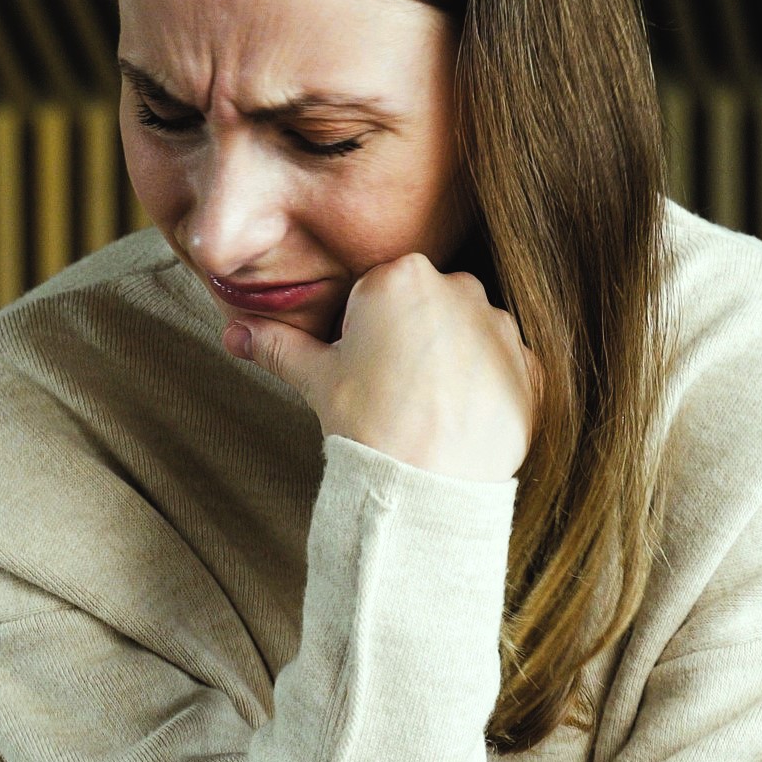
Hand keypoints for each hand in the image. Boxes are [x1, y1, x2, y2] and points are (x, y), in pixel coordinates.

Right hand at [224, 253, 537, 481]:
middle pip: (421, 303)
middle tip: (386, 388)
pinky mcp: (528, 364)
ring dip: (445, 358)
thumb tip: (233, 333)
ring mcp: (499, 324)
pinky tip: (456, 418)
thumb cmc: (369, 425)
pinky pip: (498, 364)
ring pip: (461, 331)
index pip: (374, 289)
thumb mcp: (315, 379)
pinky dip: (480, 386)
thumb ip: (276, 346)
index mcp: (398, 275)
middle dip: (406, 336)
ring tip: (423, 408)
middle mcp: (456, 286)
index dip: (360, 330)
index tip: (358, 365)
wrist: (430, 485)